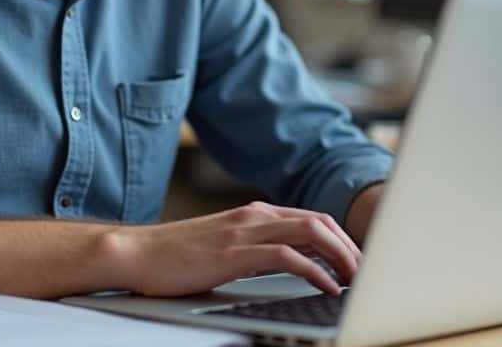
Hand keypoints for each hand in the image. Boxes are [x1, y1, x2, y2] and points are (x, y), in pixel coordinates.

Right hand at [105, 201, 361, 296]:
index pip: (311, 218)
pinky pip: (289, 256)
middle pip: (320, 221)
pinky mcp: (236, 252)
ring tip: (356, 279)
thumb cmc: (174, 258)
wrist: (135, 254)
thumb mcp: (223, 249)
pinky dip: (315, 270)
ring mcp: (245, 231)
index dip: (341, 238)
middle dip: (349, 246)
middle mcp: (254, 216)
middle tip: (366, 272)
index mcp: (253, 214)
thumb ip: (253, 252)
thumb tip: (286, 268)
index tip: (358, 261)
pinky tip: (327, 287)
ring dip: (341, 255)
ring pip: (312, 231)